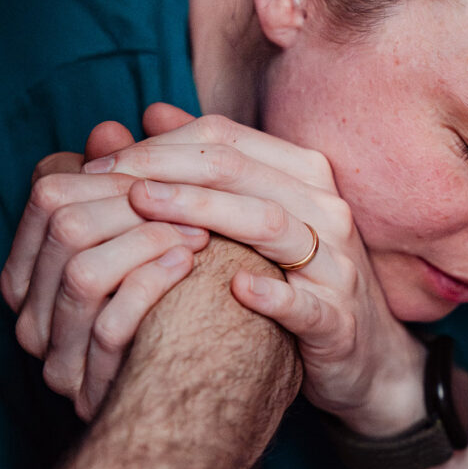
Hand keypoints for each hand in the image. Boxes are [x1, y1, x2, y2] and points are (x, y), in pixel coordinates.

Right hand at [1, 105, 209, 419]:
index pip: (50, 195)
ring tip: (200, 231)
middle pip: (67, 228)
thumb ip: (126, 187)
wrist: (198, 398)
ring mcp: (56, 356)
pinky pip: (112, 325)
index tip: (164, 165)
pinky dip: (153, 284)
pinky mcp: (92, 388)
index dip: (110, 173)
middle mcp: (31, 314)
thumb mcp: (149, 241)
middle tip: (196, 196)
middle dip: (135, 203)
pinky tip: (191, 264)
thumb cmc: (174, 306)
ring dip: (148, 241)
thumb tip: (110, 127)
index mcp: (33, 272)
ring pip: (85, 273)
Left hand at [85, 112, 426, 434]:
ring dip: (204, 210)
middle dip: (169, 168)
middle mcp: (326, 211)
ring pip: (271, 224)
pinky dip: (271, 293)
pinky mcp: (339, 322)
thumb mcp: (258, 217)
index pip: (228, 140)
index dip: (162, 144)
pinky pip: (304, 303)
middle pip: (242, 172)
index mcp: (305, 177)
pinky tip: (233, 288)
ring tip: (145, 208)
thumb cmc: (297, 280)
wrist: (363, 356)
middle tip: (110, 178)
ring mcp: (337, 265)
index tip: (104, 161)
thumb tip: (152, 113)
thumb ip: (209, 167)